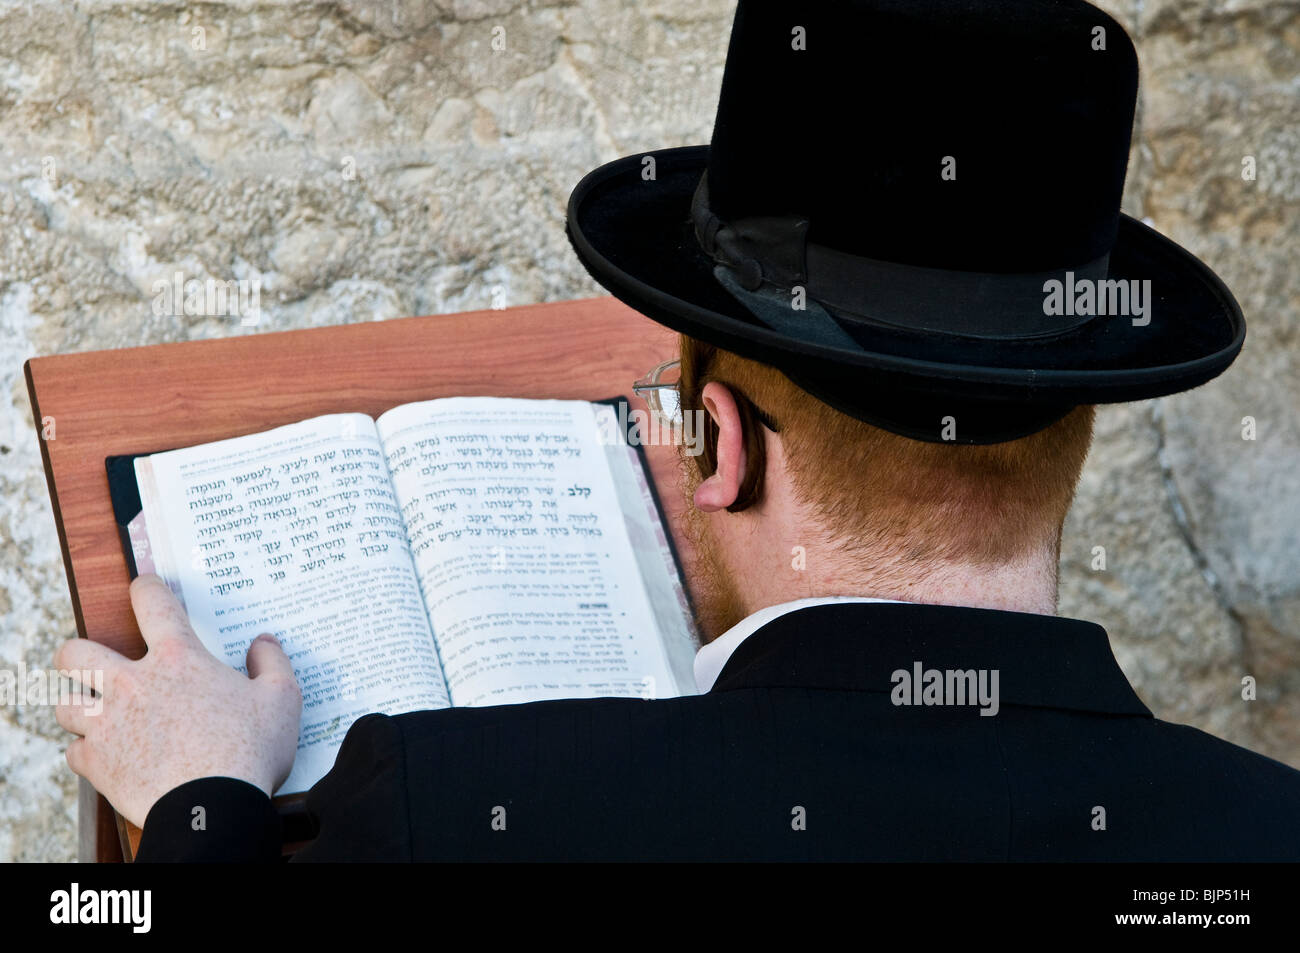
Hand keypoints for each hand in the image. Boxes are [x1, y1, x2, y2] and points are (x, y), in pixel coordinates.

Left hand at [54, 574, 302, 827]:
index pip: (151, 602)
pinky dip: (88, 752)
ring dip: (80, 706)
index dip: (146, 587)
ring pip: (65, 703)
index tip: (145, 587)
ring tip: (97, 713)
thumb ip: (273, 663)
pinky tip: (108, 755)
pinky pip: (75, 752)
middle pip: (75, 653)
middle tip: (96, 663)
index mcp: (177, 659)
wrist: (212, 808)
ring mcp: (107, 725)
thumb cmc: (249, 752)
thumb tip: (263, 643)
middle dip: (77, 653)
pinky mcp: (97, 764)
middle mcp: (132, 684)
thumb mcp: (282, 699)